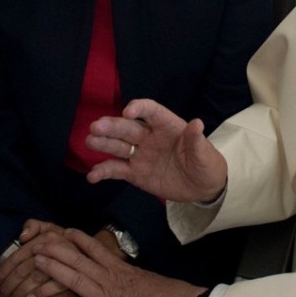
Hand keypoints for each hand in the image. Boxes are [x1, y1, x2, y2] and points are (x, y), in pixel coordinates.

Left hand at [0, 220, 70, 296]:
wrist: (94, 257)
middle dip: (8, 286)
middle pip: (24, 269)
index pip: (18, 255)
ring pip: (35, 280)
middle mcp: (57, 246)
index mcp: (48, 234)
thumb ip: (35, 226)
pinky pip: (53, 288)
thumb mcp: (52, 229)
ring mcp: (67, 263)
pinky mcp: (75, 278)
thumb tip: (23, 236)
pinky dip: (40, 294)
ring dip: (19, 294)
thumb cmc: (65, 244)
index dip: (3, 271)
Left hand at [34, 229, 203, 296]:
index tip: (64, 231)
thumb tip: (125, 277)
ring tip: (36, 261)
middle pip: (79, 260)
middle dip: (57, 250)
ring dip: (53, 269)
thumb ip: (132, 279)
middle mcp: (111, 280)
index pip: (96, 249)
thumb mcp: (148, 281)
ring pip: (74, 279)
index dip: (78, 239)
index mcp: (122, 270)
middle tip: (39, 242)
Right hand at [86, 99, 226, 202]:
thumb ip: (196, 140)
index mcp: (167, 126)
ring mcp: (140, 154)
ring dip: (103, 143)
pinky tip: (92, 176)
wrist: (203, 188)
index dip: (139, 108)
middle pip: (128, 128)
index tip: (127, 112)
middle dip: (112, 126)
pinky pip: (116, 170)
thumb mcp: (204, 154)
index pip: (151, 111)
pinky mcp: (135, 173)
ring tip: (89, 142)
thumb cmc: (206, 164)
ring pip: (118, 146)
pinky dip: (103, 172)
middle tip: (96, 127)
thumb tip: (196, 123)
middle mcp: (150, 137)